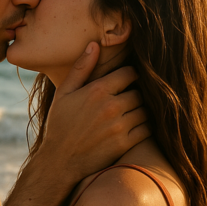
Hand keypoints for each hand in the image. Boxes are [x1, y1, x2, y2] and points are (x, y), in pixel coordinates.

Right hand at [36, 43, 150, 182]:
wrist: (59, 161)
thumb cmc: (60, 125)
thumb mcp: (64, 93)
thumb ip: (81, 68)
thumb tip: (95, 44)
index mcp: (97, 90)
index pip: (129, 73)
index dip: (129, 76)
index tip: (126, 81)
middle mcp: (111, 106)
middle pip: (139, 92)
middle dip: (135, 94)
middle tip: (128, 99)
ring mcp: (119, 125)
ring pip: (145, 110)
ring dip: (140, 111)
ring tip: (130, 114)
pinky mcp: (125, 143)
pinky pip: (146, 129)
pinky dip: (143, 127)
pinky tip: (133, 127)